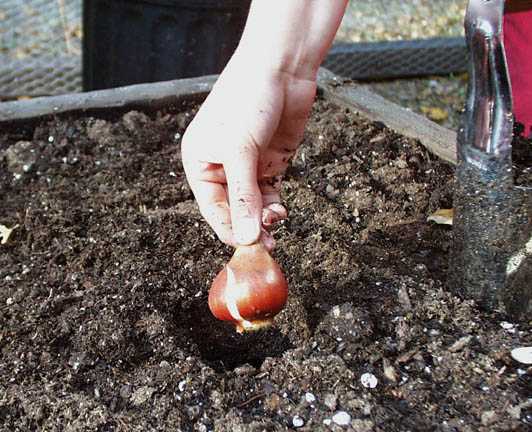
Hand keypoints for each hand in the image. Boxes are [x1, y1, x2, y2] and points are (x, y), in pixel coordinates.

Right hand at [181, 0, 347, 247]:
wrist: (282, 68)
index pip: (212, 207)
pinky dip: (275, 206)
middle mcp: (221, 167)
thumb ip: (243, 196)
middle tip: (266, 246)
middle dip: (249, 226)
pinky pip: (269, 194)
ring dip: (264, 218)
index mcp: (200, 162)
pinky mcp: (270, 163)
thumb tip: (246, 236)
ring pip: (253, 205)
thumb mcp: (240, 150)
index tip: (246, 248)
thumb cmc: (249, 100)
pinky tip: (280, 211)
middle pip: (233, 209)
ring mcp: (247, 166)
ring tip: (276, 222)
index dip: (229, 229)